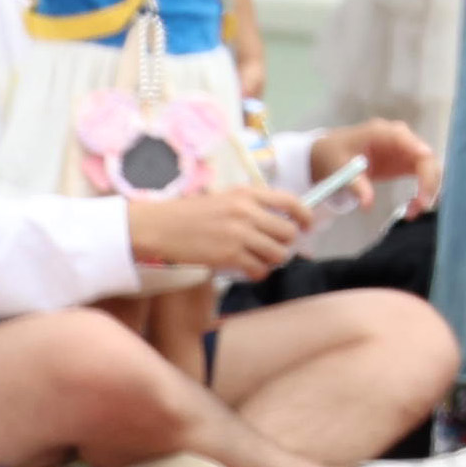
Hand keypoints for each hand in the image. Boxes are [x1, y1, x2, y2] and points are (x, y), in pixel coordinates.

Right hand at [123, 182, 304, 278]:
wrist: (159, 226)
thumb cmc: (189, 214)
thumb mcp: (224, 199)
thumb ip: (251, 206)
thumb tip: (279, 222)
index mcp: (248, 193)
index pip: (292, 202)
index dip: (304, 216)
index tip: (307, 226)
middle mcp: (247, 211)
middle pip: (288, 232)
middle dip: (286, 243)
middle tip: (275, 248)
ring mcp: (239, 234)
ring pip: (277, 253)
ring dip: (273, 260)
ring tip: (261, 260)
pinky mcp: (229, 255)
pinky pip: (258, 268)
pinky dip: (258, 272)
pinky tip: (250, 270)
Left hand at [308, 119, 433, 196]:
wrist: (332, 151)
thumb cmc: (336, 153)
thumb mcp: (340, 167)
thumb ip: (356, 184)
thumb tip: (368, 204)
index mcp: (384, 133)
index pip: (410, 143)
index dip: (422, 163)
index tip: (424, 185)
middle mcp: (403, 139)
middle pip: (427, 158)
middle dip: (429, 183)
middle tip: (421, 207)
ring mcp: (408, 151)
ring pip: (431, 169)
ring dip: (429, 190)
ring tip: (413, 213)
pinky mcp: (409, 163)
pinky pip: (425, 176)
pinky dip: (423, 192)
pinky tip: (413, 207)